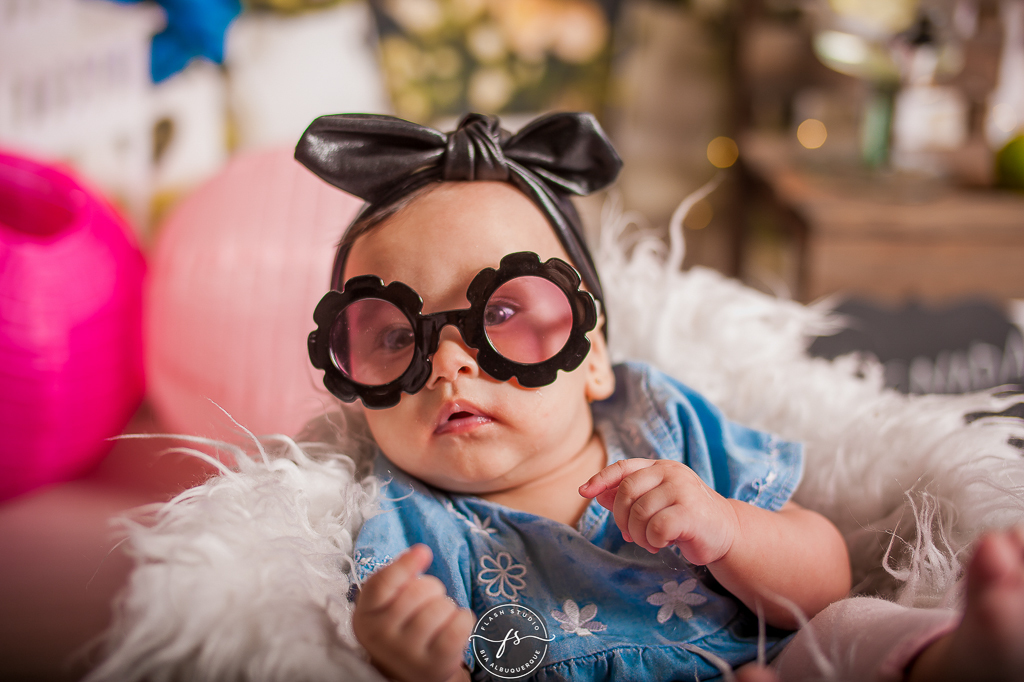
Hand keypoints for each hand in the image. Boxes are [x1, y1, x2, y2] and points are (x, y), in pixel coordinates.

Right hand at [352, 544, 474, 681]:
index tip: (423, 552)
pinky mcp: (434, 666)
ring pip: (442, 607)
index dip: (405, 564)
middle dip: (431, 589)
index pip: (382, 584)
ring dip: (447, 607)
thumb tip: (421, 551)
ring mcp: (407, 655)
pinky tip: (453, 627)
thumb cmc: (401, 624)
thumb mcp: (387, 602)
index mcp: (365, 617)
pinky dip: (463, 619)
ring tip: (438, 620)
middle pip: (419, 590)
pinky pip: (459, 626)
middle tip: (427, 603)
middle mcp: (381, 638)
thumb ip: (398, 574)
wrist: (408, 670)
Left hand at [579, 459, 738, 565]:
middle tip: (630, 535)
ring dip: (638, 535)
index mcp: (660, 467)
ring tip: (651, 541)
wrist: (726, 531)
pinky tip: (663, 543)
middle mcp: (671, 472)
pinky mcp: (691, 512)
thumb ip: (629, 498)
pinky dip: (654, 541)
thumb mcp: (656, 503)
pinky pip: (656, 528)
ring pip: (639, 513)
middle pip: (626, 492)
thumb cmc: (686, 517)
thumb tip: (597, 494)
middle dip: (622, 519)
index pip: (624, 468)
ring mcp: (682, 489)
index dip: (601, 479)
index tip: (584, 492)